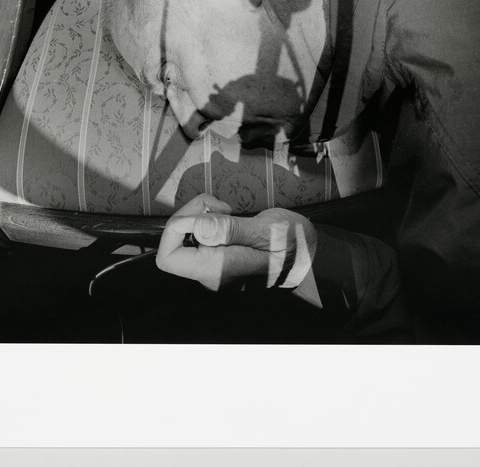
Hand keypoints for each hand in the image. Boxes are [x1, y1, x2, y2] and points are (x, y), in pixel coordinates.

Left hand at [155, 193, 316, 291]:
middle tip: (220, 206)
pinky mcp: (219, 258)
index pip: (168, 258)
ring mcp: (213, 267)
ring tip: (228, 211)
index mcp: (217, 270)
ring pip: (187, 237)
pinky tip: (229, 217)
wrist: (311, 256)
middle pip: (174, 243)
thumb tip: (196, 227)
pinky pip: (199, 237)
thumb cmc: (293, 244)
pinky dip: (208, 220)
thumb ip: (228, 229)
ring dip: (201, 215)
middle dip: (191, 215)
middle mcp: (209, 273)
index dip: (173, 230)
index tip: (201, 213)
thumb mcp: (265, 230)